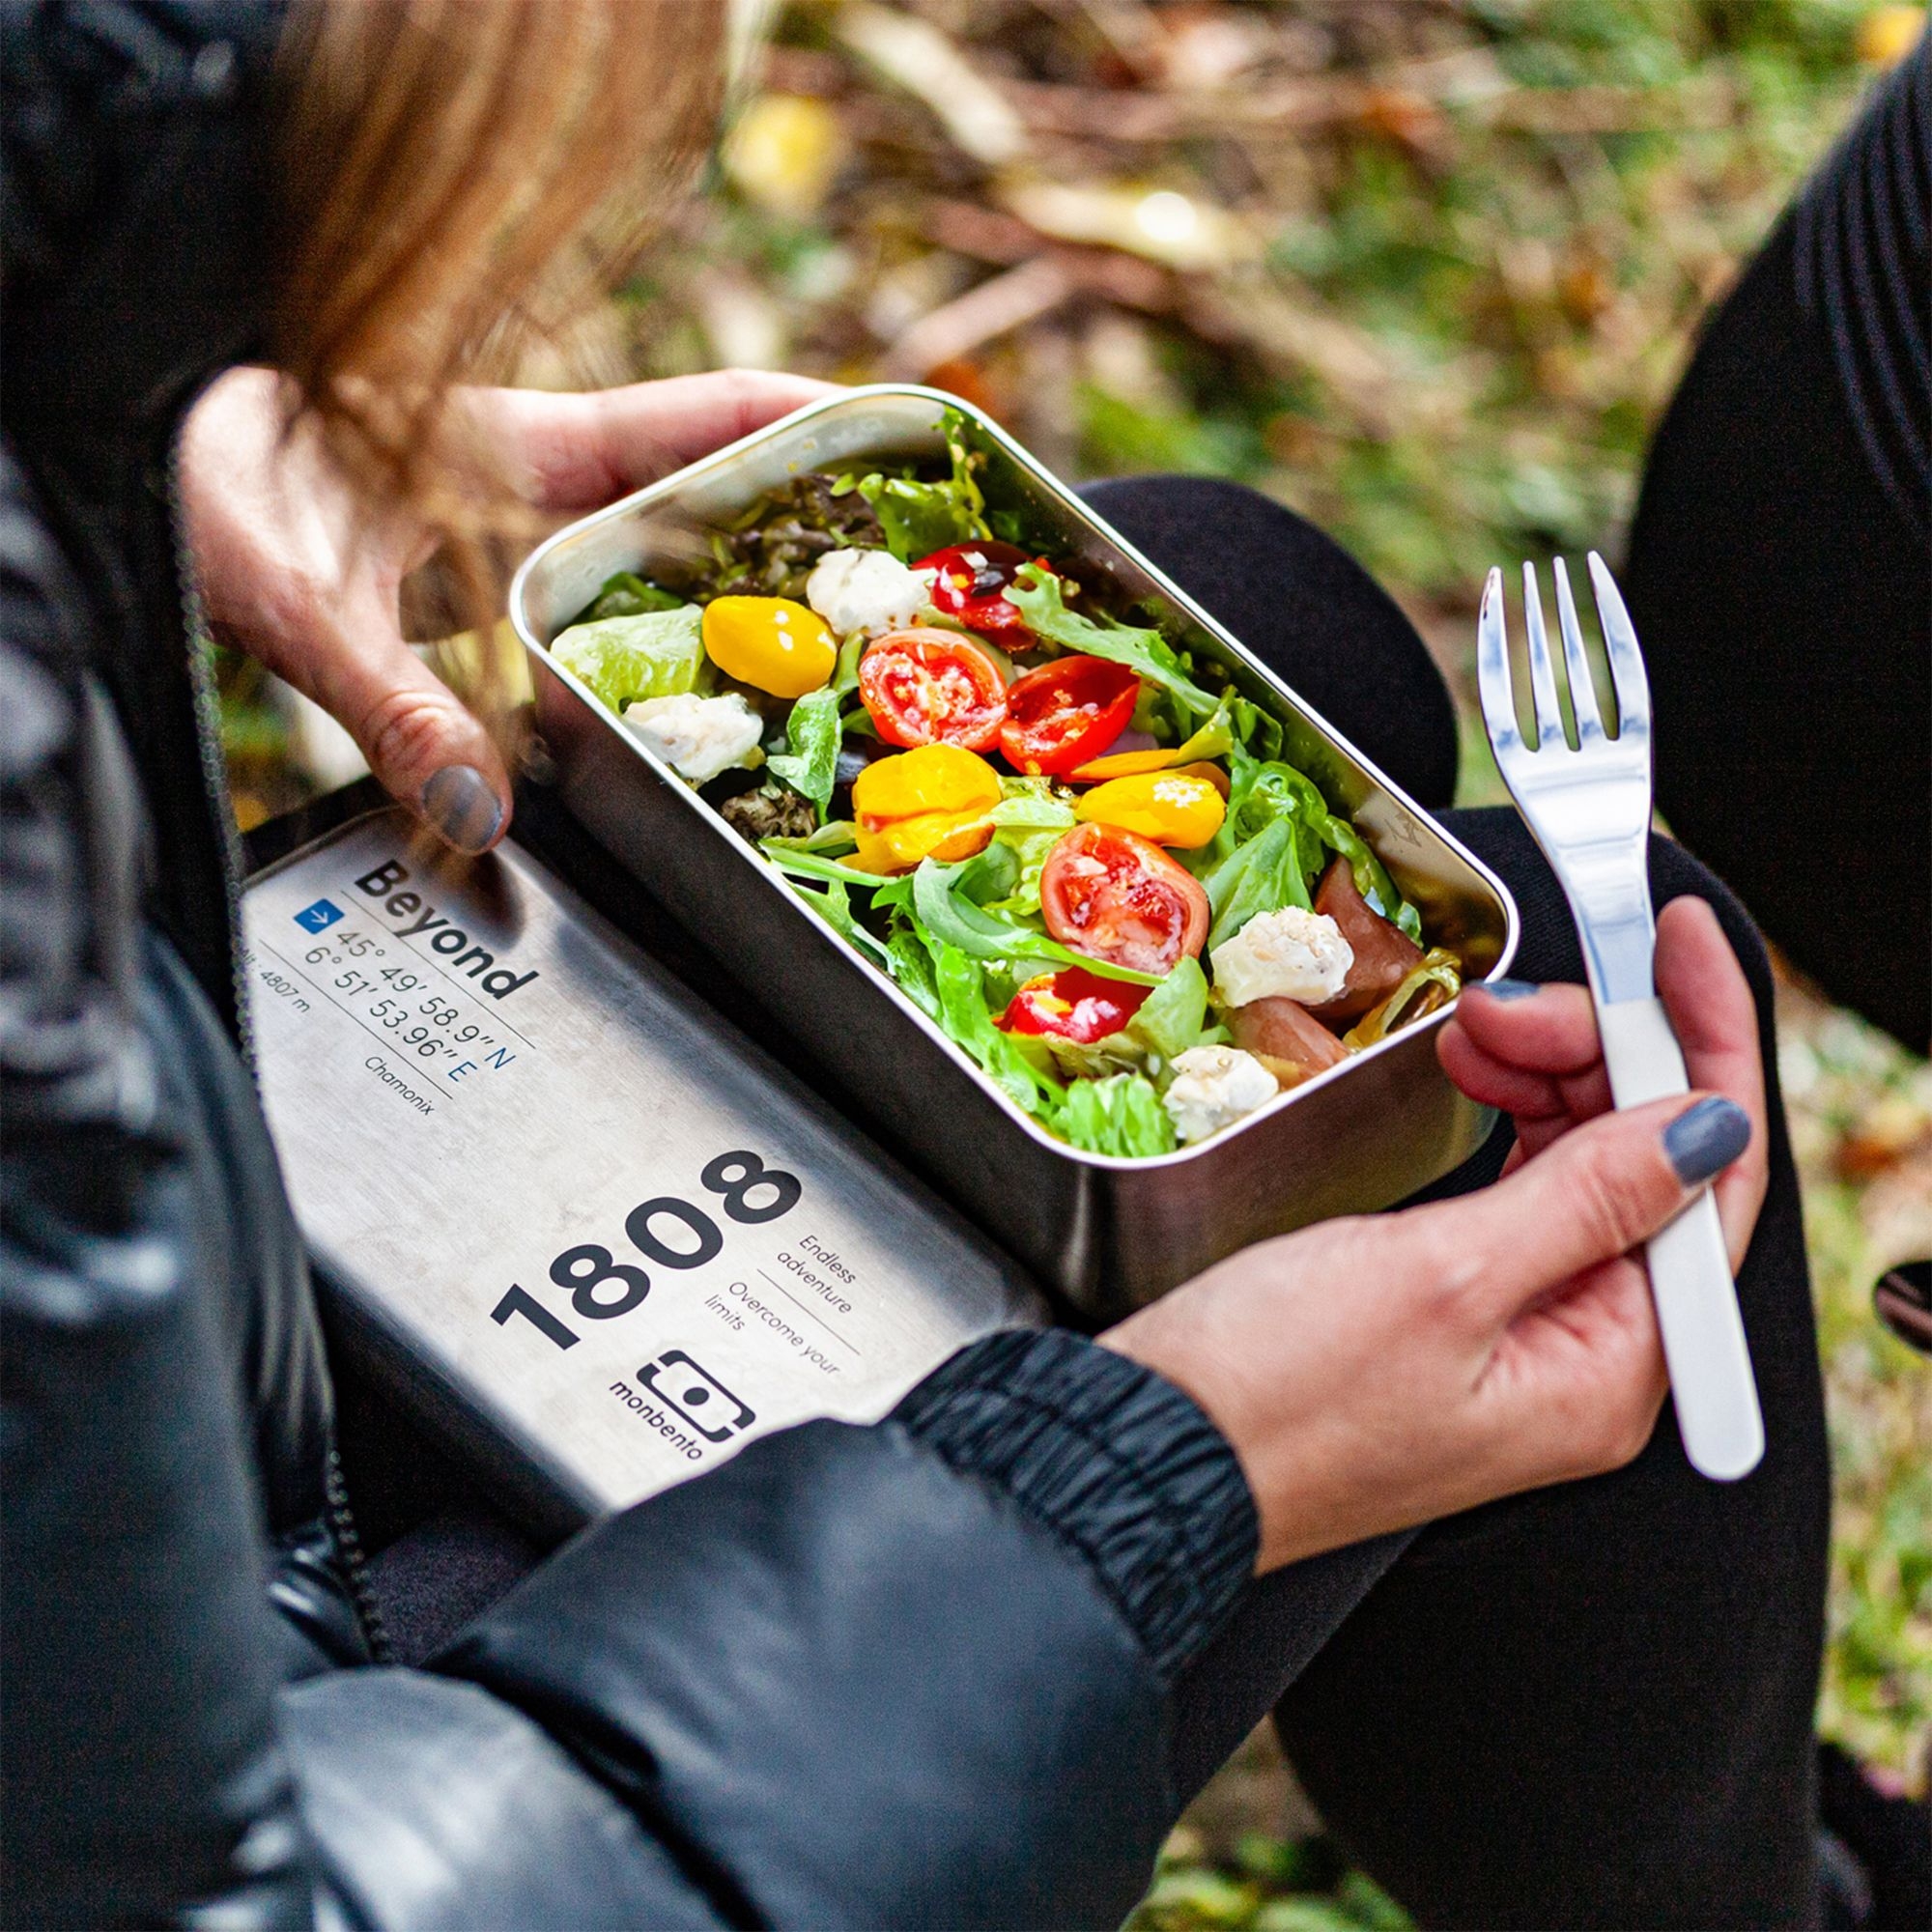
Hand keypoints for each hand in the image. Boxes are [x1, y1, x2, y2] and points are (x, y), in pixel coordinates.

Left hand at [181, 367, 839, 850]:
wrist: (129, 452)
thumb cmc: (202, 482)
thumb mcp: (299, 592)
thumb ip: (390, 699)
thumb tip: (481, 812)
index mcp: (529, 447)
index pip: (708, 416)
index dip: (813, 423)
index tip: (905, 449)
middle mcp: (539, 486)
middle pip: (714, 498)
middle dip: (808, 539)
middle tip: (898, 601)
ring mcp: (518, 532)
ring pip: (665, 562)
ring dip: (744, 605)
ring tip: (836, 672)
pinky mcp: (481, 581)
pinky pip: (600, 614)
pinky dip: (660, 654)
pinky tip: (694, 717)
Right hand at [1102, 897, 1765, 1571]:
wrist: (1152, 1455)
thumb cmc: (1270, 1400)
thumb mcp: (1440, 1279)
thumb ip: (1586, 1197)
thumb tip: (1704, 1128)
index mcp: (1605, 1371)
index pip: (1709, 1183)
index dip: (1704, 1050)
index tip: (1679, 949)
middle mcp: (1580, 1359)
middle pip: (1649, 1167)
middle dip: (1600, 1058)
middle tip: (1513, 1001)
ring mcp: (1517, 1334)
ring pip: (1585, 1167)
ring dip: (1549, 1079)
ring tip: (1475, 1028)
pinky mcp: (1453, 1311)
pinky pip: (1523, 1191)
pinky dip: (1507, 1119)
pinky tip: (1471, 1075)